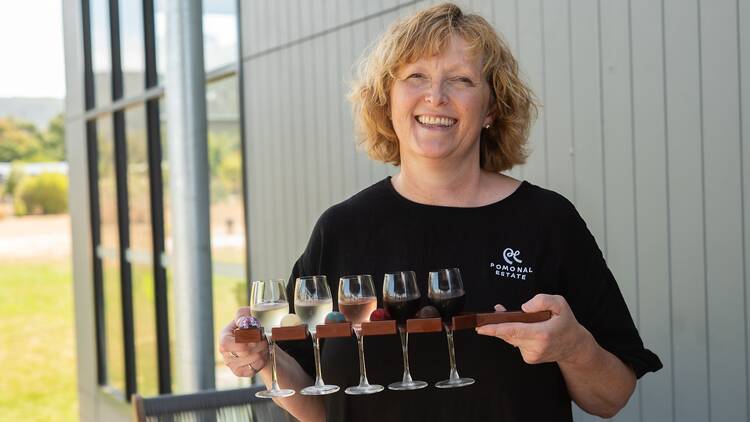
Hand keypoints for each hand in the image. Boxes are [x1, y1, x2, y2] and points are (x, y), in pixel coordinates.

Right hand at [218, 307, 268, 376]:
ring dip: (263, 350)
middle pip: (245, 352)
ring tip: (264, 344)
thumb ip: (242, 315)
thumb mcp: (245, 315)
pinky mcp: (240, 372)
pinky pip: (255, 368)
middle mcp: (226, 353)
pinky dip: (263, 360)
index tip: (255, 334)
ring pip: (253, 360)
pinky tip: (262, 353)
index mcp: (224, 338)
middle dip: (259, 343)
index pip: (227, 344)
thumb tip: (242, 321)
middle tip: (263, 337)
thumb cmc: (248, 325)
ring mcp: (232, 365)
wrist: (254, 340)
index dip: (244, 340)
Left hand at [475, 294, 592, 364]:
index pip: (514, 331)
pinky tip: (524, 330)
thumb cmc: (565, 322)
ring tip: (514, 319)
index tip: (482, 328)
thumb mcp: (560, 303)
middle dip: (496, 325)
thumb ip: (542, 300)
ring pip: (511, 338)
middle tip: (487, 318)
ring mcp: (532, 355)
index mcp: (543, 333)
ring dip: (507, 328)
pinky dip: (515, 335)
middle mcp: (536, 347)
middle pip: (508, 334)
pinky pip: (516, 343)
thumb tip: (524, 307)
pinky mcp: (529, 359)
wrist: (574, 346)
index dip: (496, 329)